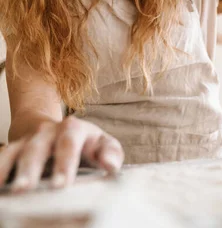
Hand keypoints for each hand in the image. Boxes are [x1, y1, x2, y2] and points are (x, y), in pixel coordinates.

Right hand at [0, 116, 122, 192]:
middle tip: (26, 189)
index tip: (61, 185)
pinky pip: (4, 156)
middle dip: (32, 169)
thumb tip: (110, 165)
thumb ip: (111, 154)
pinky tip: (0, 185)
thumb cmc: (90, 145)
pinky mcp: (15, 148)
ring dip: (11, 171)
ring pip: (17, 152)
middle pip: (38, 148)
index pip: (69, 144)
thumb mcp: (104, 145)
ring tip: (12, 191)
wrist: (64, 130)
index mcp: (74, 128)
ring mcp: (30, 139)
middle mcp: (49, 130)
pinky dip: (0, 169)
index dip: (64, 164)